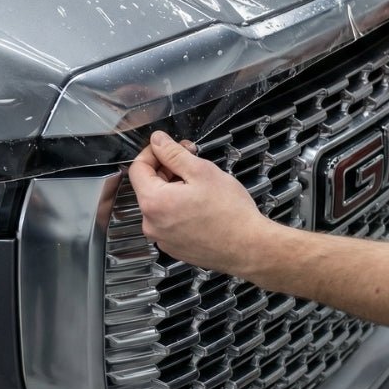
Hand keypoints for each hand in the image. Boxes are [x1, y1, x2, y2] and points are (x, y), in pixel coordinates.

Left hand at [128, 131, 273, 275]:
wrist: (250, 247)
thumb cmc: (230, 212)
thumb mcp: (201, 171)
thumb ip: (173, 153)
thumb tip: (157, 141)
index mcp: (153, 202)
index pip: (138, 168)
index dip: (153, 152)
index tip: (168, 147)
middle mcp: (151, 224)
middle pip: (148, 186)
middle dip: (167, 169)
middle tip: (191, 160)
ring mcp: (162, 238)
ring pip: (160, 203)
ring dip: (174, 188)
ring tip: (200, 184)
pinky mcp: (174, 247)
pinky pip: (169, 220)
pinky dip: (179, 208)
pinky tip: (200, 204)